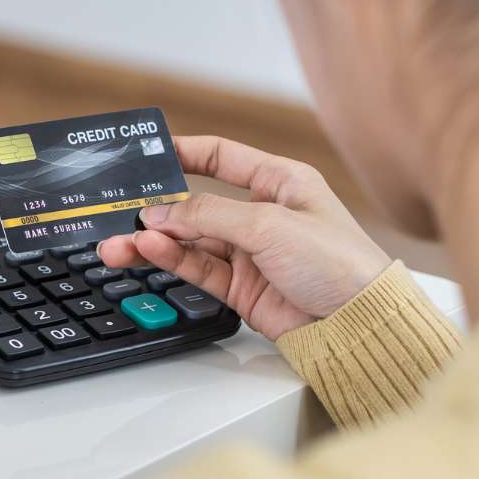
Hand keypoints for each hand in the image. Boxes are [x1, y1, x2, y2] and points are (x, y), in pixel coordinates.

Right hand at [97, 136, 389, 340]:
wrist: (358, 325)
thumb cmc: (340, 264)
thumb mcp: (270, 224)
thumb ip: (209, 214)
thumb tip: (162, 212)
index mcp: (279, 182)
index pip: (221, 157)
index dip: (183, 153)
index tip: (146, 154)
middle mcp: (262, 215)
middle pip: (196, 204)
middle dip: (158, 209)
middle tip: (121, 211)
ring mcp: (250, 253)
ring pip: (189, 241)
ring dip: (154, 241)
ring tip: (119, 245)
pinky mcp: (242, 287)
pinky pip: (197, 267)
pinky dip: (172, 259)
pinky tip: (150, 251)